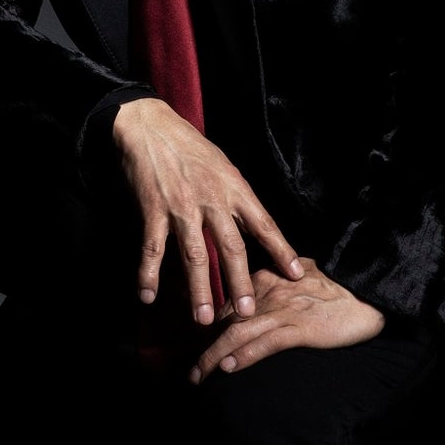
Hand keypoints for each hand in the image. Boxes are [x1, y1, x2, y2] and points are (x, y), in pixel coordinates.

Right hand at [112, 97, 303, 325]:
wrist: (150, 126)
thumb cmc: (189, 147)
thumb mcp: (223, 167)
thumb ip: (237, 199)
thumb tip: (254, 229)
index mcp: (234, 188)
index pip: (264, 224)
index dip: (281, 250)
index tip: (296, 275)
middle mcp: (211, 199)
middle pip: (232, 248)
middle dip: (240, 283)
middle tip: (248, 313)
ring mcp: (181, 206)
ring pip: (194, 255)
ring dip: (199, 290)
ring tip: (204, 318)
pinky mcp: (153, 210)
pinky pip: (152, 248)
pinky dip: (148, 274)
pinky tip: (148, 296)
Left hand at [188, 260, 384, 382]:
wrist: (369, 292)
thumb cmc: (338, 288)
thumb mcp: (302, 275)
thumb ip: (279, 281)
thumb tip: (263, 292)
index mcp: (268, 277)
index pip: (229, 303)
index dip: (211, 328)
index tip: (198, 347)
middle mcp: (270, 292)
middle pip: (227, 320)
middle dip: (205, 346)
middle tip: (191, 370)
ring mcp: (285, 310)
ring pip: (238, 333)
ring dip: (214, 356)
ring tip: (199, 375)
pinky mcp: (301, 327)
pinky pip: (265, 343)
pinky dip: (245, 355)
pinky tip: (230, 367)